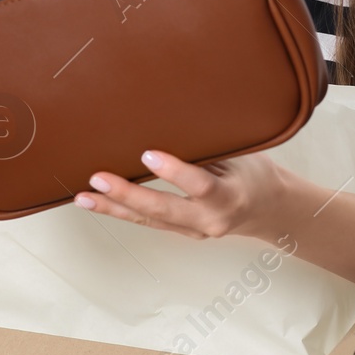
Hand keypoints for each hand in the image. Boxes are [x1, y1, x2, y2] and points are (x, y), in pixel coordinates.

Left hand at [75, 149, 292, 240]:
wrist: (269, 209)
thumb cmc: (254, 173)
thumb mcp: (240, 154)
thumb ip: (207, 148)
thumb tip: (168, 122)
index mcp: (229, 195)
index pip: (200, 184)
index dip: (174, 171)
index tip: (148, 155)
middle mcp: (210, 219)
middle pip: (164, 209)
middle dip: (128, 194)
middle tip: (99, 178)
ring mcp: (195, 230)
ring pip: (149, 220)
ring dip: (114, 208)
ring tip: (85, 197)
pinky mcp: (182, 232)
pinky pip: (148, 223)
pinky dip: (121, 212)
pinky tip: (97, 203)